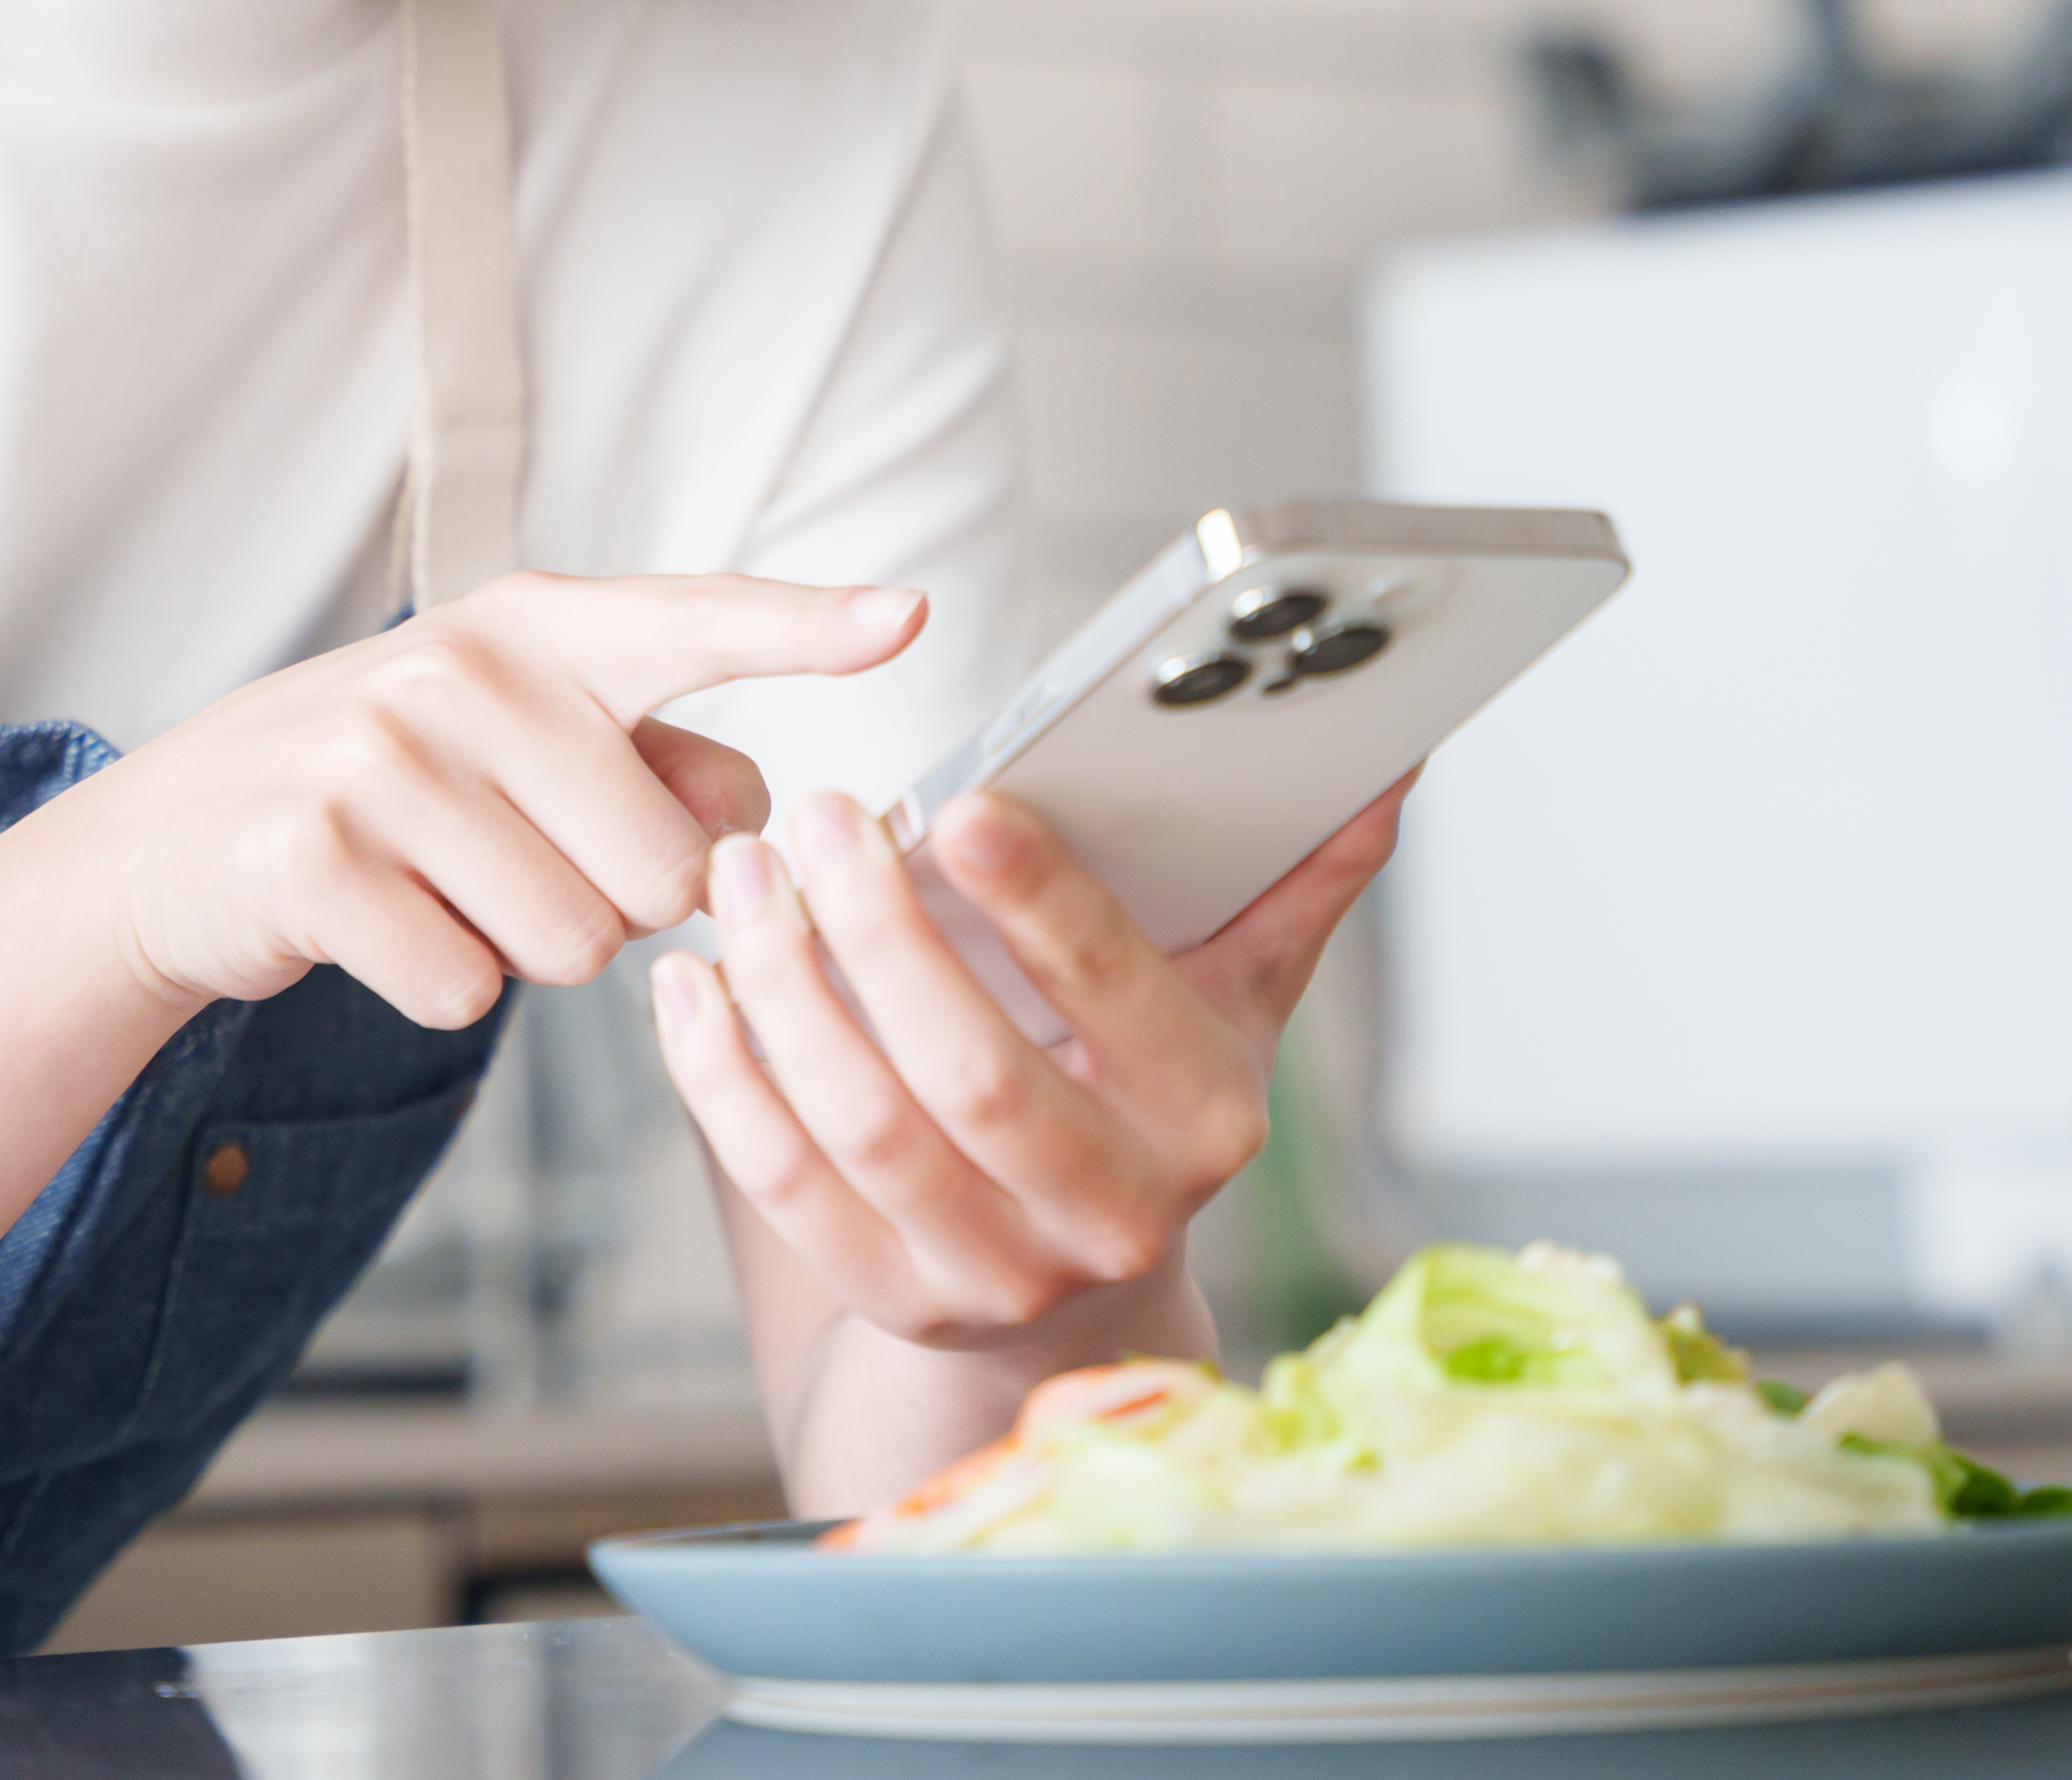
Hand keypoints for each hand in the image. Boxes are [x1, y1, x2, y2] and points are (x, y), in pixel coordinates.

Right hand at [70, 573, 922, 1029]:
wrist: (179, 839)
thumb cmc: (396, 789)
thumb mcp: (521, 736)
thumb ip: (654, 759)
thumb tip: (757, 809)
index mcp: (537, 627)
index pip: (699, 620)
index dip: (808, 625)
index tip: (907, 619)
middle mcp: (464, 672)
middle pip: (666, 867)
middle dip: (614, 902)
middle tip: (513, 861)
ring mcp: (383, 761)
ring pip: (577, 943)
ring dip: (524, 950)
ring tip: (442, 886)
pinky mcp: (317, 860)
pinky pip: (469, 990)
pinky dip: (439, 986)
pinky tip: (381, 929)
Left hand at [652, 776, 1408, 1345]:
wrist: (1086, 1289)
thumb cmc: (1146, 1092)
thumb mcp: (1234, 998)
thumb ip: (1294, 885)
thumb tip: (1385, 769)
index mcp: (1205, 1117)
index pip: (1114, 997)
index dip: (1038, 902)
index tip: (961, 802)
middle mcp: (1111, 1213)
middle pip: (968, 1070)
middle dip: (876, 934)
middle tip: (812, 815)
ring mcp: (996, 1272)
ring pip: (862, 1128)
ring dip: (781, 992)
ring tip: (737, 879)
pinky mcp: (893, 1301)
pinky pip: (784, 1187)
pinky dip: (720, 1083)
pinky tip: (685, 986)